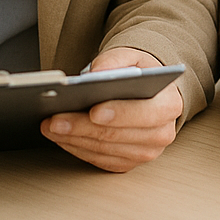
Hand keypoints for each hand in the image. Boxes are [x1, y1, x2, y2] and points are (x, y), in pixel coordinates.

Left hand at [41, 47, 183, 171]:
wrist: (147, 90)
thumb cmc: (138, 73)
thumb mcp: (130, 56)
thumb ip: (114, 61)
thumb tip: (96, 74)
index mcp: (168, 105)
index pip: (144, 113)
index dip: (118, 114)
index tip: (93, 111)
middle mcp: (161, 133)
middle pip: (117, 135)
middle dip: (82, 127)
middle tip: (55, 119)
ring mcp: (146, 152)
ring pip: (105, 150)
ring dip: (74, 140)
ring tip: (50, 126)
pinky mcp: (128, 163)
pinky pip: (100, 160)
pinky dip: (77, 148)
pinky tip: (61, 137)